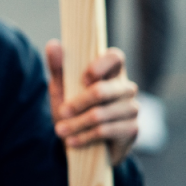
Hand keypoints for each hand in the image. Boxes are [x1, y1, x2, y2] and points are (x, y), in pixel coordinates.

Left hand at [46, 41, 139, 165]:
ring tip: (60, 131)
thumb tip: (53, 44)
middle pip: (103, 90)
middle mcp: (125, 88)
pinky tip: (72, 141)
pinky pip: (106, 131)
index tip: (83, 79)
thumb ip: (58, 67)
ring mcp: (132, 108)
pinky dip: (85, 136)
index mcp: (110, 72)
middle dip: (78, 103)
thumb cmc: (72, 109)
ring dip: (77, 124)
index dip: (100, 65)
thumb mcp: (61, 88)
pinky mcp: (132, 129)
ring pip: (101, 114)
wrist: (80, 142)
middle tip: (61, 112)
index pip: (115, 57)